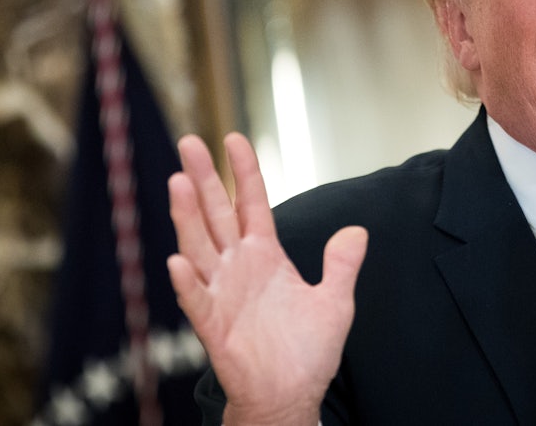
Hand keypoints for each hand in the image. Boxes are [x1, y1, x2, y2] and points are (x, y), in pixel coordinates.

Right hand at [167, 133, 367, 425]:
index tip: (235, 139)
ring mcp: (222, 294)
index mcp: (266, 256)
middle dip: (204, 179)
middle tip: (190, 143)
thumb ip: (342, 265)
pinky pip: (198, 301)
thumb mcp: (335, 303)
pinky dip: (188, 282)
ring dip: (188, 217)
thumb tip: (357, 229)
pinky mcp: (214, 326)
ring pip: (199, 247)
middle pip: (217, 214)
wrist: (290, 396)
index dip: (244, 172)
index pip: (251, 203)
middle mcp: (238, 267)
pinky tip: (179, 261)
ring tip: (179, 183)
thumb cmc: (307, 352)